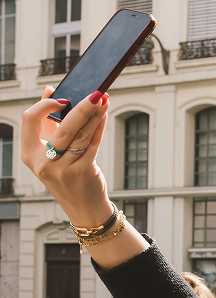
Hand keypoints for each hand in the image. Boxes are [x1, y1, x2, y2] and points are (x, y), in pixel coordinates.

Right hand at [21, 87, 112, 227]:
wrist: (83, 207)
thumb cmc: (65, 174)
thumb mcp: (49, 151)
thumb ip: (47, 122)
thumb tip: (49, 90)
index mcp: (30, 155)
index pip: (30, 120)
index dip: (44, 105)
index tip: (61, 98)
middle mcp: (44, 163)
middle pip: (63, 128)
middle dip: (81, 108)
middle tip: (95, 93)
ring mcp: (64, 170)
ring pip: (81, 135)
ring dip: (94, 115)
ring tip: (103, 100)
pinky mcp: (83, 173)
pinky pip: (92, 144)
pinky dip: (98, 128)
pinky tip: (103, 116)